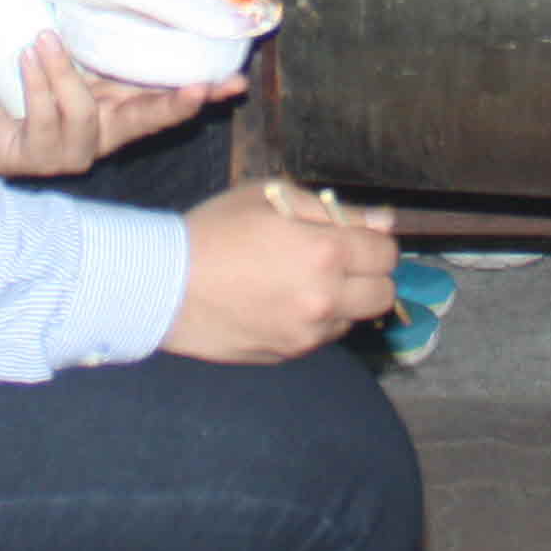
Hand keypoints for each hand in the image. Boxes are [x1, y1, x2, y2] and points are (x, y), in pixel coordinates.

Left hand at [0, 31, 214, 179]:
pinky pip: (44, 121)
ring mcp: (72, 148)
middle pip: (147, 121)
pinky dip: (36, 86)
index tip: (234, 81)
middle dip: (174, 106)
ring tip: (44, 38)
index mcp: (117, 100)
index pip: (168, 98)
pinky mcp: (36, 157)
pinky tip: (25, 58)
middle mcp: (103, 130)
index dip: (201, 93)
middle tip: (196, 89)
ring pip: (83, 114)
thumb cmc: (26, 63)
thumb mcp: (63, 20)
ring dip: (64, 74)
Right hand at [167, 181, 404, 361]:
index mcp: (325, 251)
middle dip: (370, 275)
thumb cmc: (215, 230)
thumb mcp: (270, 197)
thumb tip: (384, 220)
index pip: (387, 253)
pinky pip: (323, 337)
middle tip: (341, 261)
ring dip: (344, 300)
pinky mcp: (288, 354)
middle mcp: (325, 298)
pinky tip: (283, 303)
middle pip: (384, 294)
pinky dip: (316, 321)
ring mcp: (307, 333)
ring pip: (355, 319)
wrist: (164, 286)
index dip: (374, 242)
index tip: (356, 237)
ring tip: (304, 282)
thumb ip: (333, 209)